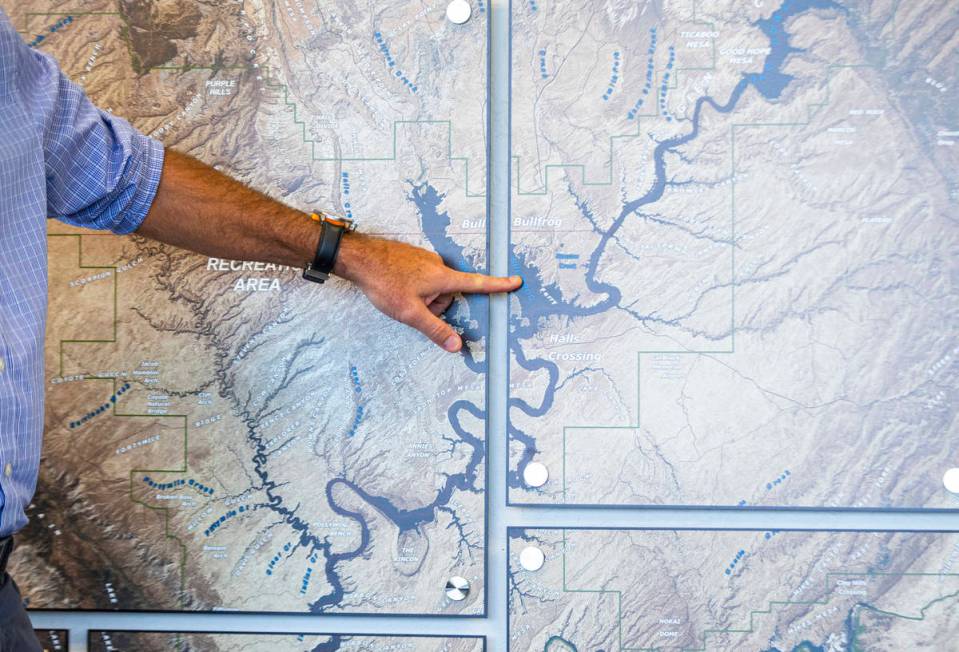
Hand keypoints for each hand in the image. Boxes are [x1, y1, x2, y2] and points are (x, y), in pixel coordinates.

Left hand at [333, 233, 521, 351]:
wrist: (359, 257)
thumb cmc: (383, 282)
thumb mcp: (409, 313)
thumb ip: (434, 329)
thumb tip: (456, 345)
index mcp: (442, 277)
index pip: (476, 283)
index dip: (498, 285)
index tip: (515, 282)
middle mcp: (437, 264)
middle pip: (448, 293)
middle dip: (435, 305)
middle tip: (412, 306)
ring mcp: (424, 258)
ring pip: (432, 286)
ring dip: (422, 296)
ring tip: (399, 294)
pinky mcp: (412, 256)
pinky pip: (421, 276)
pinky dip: (413, 286)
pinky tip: (396, 286)